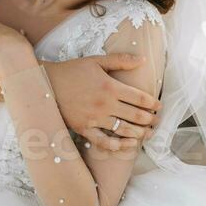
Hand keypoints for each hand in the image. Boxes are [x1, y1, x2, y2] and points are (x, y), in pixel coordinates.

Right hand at [44, 55, 162, 152]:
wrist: (47, 83)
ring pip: (124, 130)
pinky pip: (104, 141)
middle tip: (156, 121)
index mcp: (110, 86)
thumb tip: (143, 60)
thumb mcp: (97, 61)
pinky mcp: (84, 129)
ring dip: (139, 133)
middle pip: (136, 116)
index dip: (153, 104)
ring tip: (147, 133)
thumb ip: (121, 60)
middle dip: (150, 120)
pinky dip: (118, 145)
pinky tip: (128, 144)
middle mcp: (105, 104)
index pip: (140, 98)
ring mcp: (95, 118)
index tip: (158, 106)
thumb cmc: (73, 70)